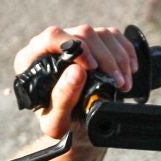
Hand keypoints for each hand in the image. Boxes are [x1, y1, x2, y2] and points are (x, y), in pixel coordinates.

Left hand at [14, 24, 139, 142]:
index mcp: (30, 60)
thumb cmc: (61, 124)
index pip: (52, 37)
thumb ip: (62, 99)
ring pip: (100, 33)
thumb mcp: (56, 122)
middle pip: (82, 33)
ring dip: (118, 58)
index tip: (92, 67)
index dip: (75, 47)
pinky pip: (112, 36)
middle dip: (105, 58)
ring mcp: (73, 40)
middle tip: (117, 82)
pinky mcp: (92, 42)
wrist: (76, 127)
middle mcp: (51, 46)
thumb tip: (77, 71)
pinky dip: (126, 52)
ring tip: (124, 84)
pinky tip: (130, 70)